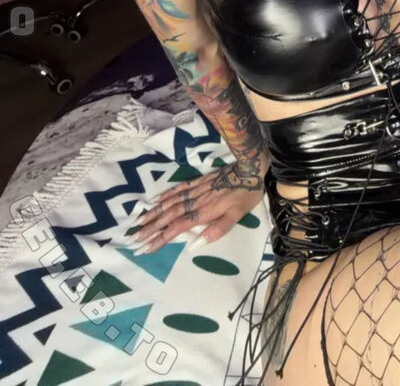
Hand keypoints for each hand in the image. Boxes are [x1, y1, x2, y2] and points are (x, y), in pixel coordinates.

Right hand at [124, 162, 265, 253]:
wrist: (250, 167)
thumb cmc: (247, 194)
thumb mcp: (237, 216)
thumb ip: (217, 230)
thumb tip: (194, 245)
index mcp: (204, 212)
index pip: (177, 228)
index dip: (160, 238)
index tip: (144, 248)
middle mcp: (196, 201)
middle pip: (169, 216)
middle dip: (151, 228)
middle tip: (133, 238)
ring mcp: (196, 190)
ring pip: (171, 203)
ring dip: (154, 213)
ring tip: (138, 222)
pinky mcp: (199, 181)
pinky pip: (178, 189)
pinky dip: (165, 195)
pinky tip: (155, 200)